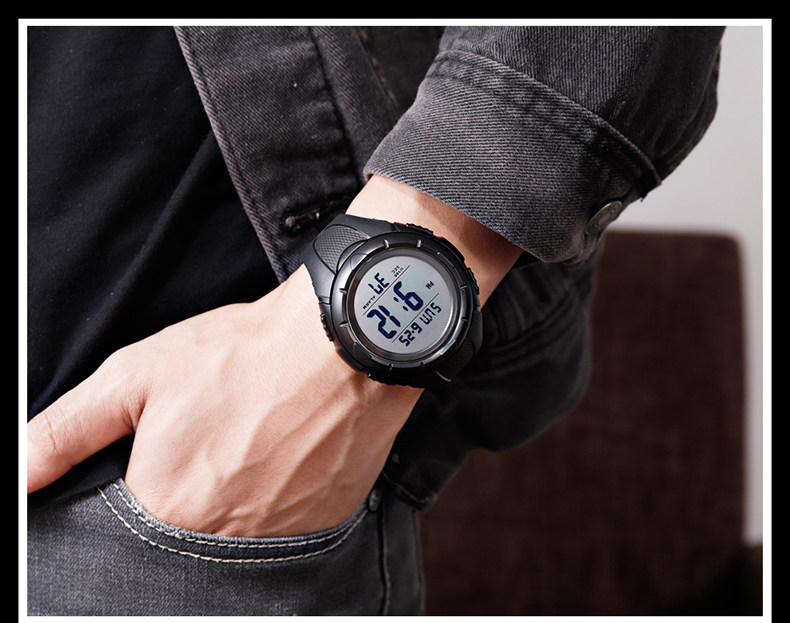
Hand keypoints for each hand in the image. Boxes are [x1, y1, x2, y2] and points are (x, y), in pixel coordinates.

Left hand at [27, 265, 421, 536]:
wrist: (343, 342)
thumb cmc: (242, 353)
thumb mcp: (138, 375)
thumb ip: (66, 431)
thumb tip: (17, 475)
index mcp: (166, 507)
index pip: (128, 533)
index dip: (146, 486)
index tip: (169, 457)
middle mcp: (222, 539)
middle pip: (186, 537)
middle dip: (192, 494)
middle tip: (215, 445)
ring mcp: (280, 537)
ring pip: (238, 537)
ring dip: (236, 500)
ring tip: (251, 446)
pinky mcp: (323, 524)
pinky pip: (286, 531)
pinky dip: (279, 501)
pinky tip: (284, 457)